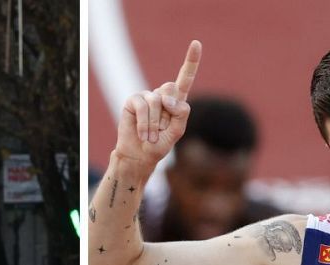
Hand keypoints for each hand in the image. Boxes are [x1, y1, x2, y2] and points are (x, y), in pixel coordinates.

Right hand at [114, 40, 200, 168]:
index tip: (196, 43)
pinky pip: (143, 105)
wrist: (139, 156)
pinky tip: (142, 134)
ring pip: (158, 101)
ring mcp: (146, 96)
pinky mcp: (133, 100)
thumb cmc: (159, 145)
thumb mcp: (178, 131)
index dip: (191, 61)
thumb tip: (166, 98)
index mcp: (176, 101)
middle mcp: (161, 95)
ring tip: (150, 136)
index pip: (185, 78)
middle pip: (171, 88)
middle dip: (168, 112)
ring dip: (155, 124)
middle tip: (160, 129)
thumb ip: (181, 113)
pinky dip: (144, 122)